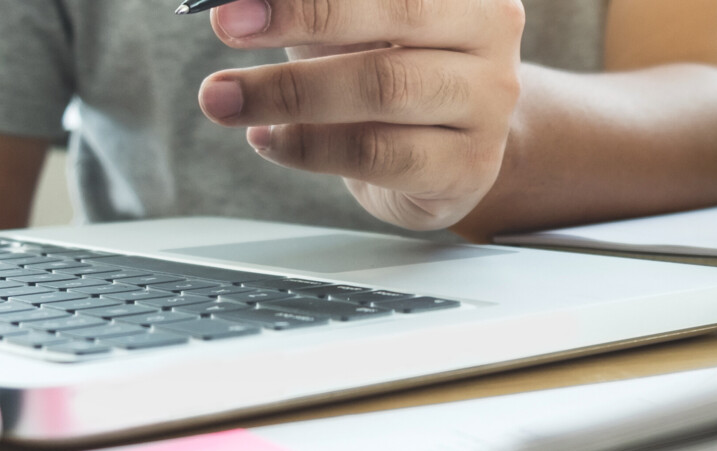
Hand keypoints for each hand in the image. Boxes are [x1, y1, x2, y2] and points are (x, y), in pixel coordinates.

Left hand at [197, 0, 525, 230]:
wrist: (447, 147)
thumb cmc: (393, 65)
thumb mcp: (353, 20)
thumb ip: (311, 6)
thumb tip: (234, 1)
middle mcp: (491, 33)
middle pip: (398, 13)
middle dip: (301, 17)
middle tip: (226, 26)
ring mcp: (488, 104)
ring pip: (385, 88)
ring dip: (290, 92)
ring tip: (224, 98)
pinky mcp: (467, 168)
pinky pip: (378, 156)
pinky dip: (309, 146)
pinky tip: (268, 138)